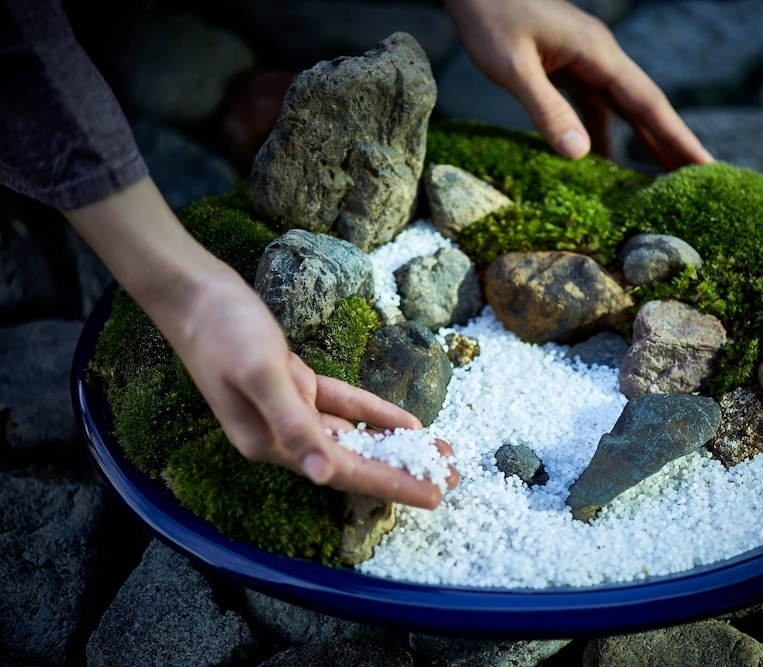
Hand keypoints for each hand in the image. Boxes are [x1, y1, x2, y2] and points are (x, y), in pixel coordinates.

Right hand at [65, 177, 458, 508]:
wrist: (193, 292)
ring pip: (352, 436)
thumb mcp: (261, 373)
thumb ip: (292, 423)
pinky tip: (404, 421)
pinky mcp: (292, 384)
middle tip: (449, 479)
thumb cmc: (223, 330)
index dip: (391, 484)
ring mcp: (288, 409)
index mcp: (272, 443)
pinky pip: (342, 405)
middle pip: (353, 461)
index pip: (343, 472)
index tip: (432, 496)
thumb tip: (321, 472)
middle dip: (402, 470)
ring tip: (438, 453)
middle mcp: (281, 435)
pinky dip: (371, 413)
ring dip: (394, 445)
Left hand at [443, 0, 712, 169]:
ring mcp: (583, 60)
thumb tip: (580, 154)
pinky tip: (601, 161)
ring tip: (660, 180)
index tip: (705, 166)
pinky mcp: (564, 65)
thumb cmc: (489, 15)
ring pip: (621, 107)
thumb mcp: (513, 66)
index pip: (648, 103)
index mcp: (597, 54)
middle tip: (699, 182)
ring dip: (640, 140)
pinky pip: (593, 104)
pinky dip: (602, 132)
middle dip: (671, 144)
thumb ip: (546, 108)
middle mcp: (599, 57)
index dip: (677, 137)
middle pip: (644, 107)